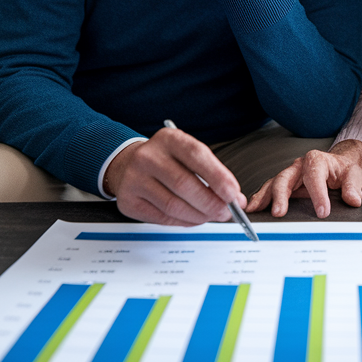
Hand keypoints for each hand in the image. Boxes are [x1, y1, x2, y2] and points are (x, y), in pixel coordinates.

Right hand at [104, 127, 244, 225]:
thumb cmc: (165, 161)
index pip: (196, 155)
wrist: (127, 165)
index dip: (218, 177)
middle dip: (211, 202)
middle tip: (227, 212)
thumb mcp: (187, 155)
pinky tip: (193, 219)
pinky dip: (183, 222)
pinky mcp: (128, 201)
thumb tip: (235, 198)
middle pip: (185, 184)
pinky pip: (162, 218)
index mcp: (168, 139)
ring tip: (211, 216)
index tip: (234, 194)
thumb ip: (211, 173)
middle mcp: (148, 156)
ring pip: (174, 206)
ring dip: (199, 216)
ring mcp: (134, 179)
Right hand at [247, 139, 361, 218]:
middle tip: (279, 213)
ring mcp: (289, 175)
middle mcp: (298, 166)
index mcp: (316, 160)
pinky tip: (252, 210)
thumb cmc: (343, 170)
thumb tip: (353, 200)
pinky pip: (269, 191)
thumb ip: (352, 186)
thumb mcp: (353, 174)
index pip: (314, 176)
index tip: (323, 212)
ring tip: (253, 211)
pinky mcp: (284, 185)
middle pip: (285, 178)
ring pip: (273, 184)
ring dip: (263, 198)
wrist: (338, 165)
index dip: (317, 194)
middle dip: (281, 196)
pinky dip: (260, 200)